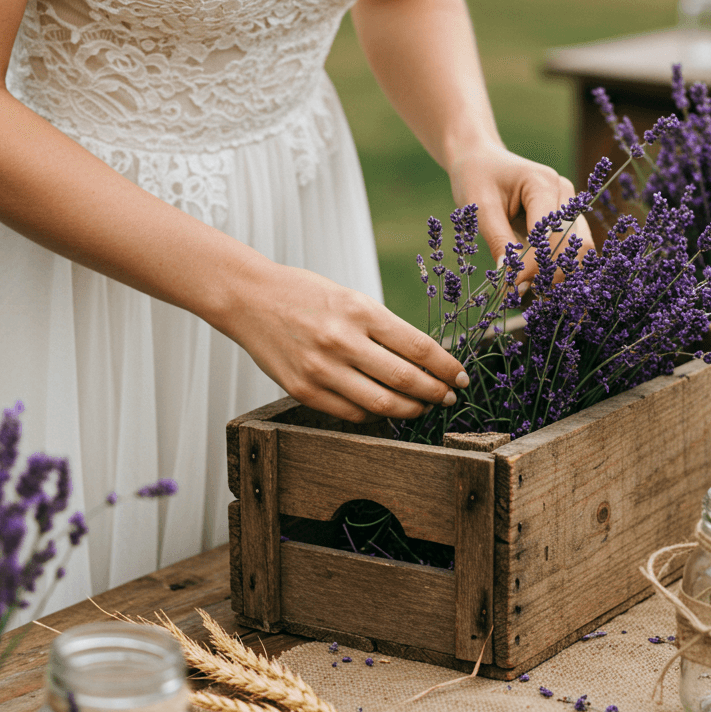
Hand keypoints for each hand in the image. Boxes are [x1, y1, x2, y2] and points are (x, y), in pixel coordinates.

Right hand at [228, 261, 468, 422]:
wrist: (250, 299)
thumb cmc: (305, 295)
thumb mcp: (350, 298)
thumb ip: (384, 329)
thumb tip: (425, 362)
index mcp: (359, 311)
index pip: (419, 347)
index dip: (447, 367)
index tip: (460, 377)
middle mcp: (341, 341)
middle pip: (405, 380)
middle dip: (435, 393)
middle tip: (448, 397)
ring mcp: (321, 369)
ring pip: (381, 405)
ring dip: (410, 410)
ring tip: (421, 407)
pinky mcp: (303, 390)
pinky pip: (351, 414)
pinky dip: (375, 416)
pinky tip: (384, 409)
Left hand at [449, 143, 595, 283]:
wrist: (481, 161)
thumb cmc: (476, 178)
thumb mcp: (480, 209)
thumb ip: (499, 242)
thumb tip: (511, 281)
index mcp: (543, 183)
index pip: (550, 233)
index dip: (535, 264)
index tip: (513, 286)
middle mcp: (565, 193)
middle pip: (574, 243)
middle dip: (552, 273)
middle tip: (525, 294)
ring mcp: (570, 206)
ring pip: (580, 250)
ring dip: (560, 274)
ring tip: (534, 294)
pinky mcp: (567, 219)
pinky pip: (572, 249)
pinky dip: (559, 268)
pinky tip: (540, 284)